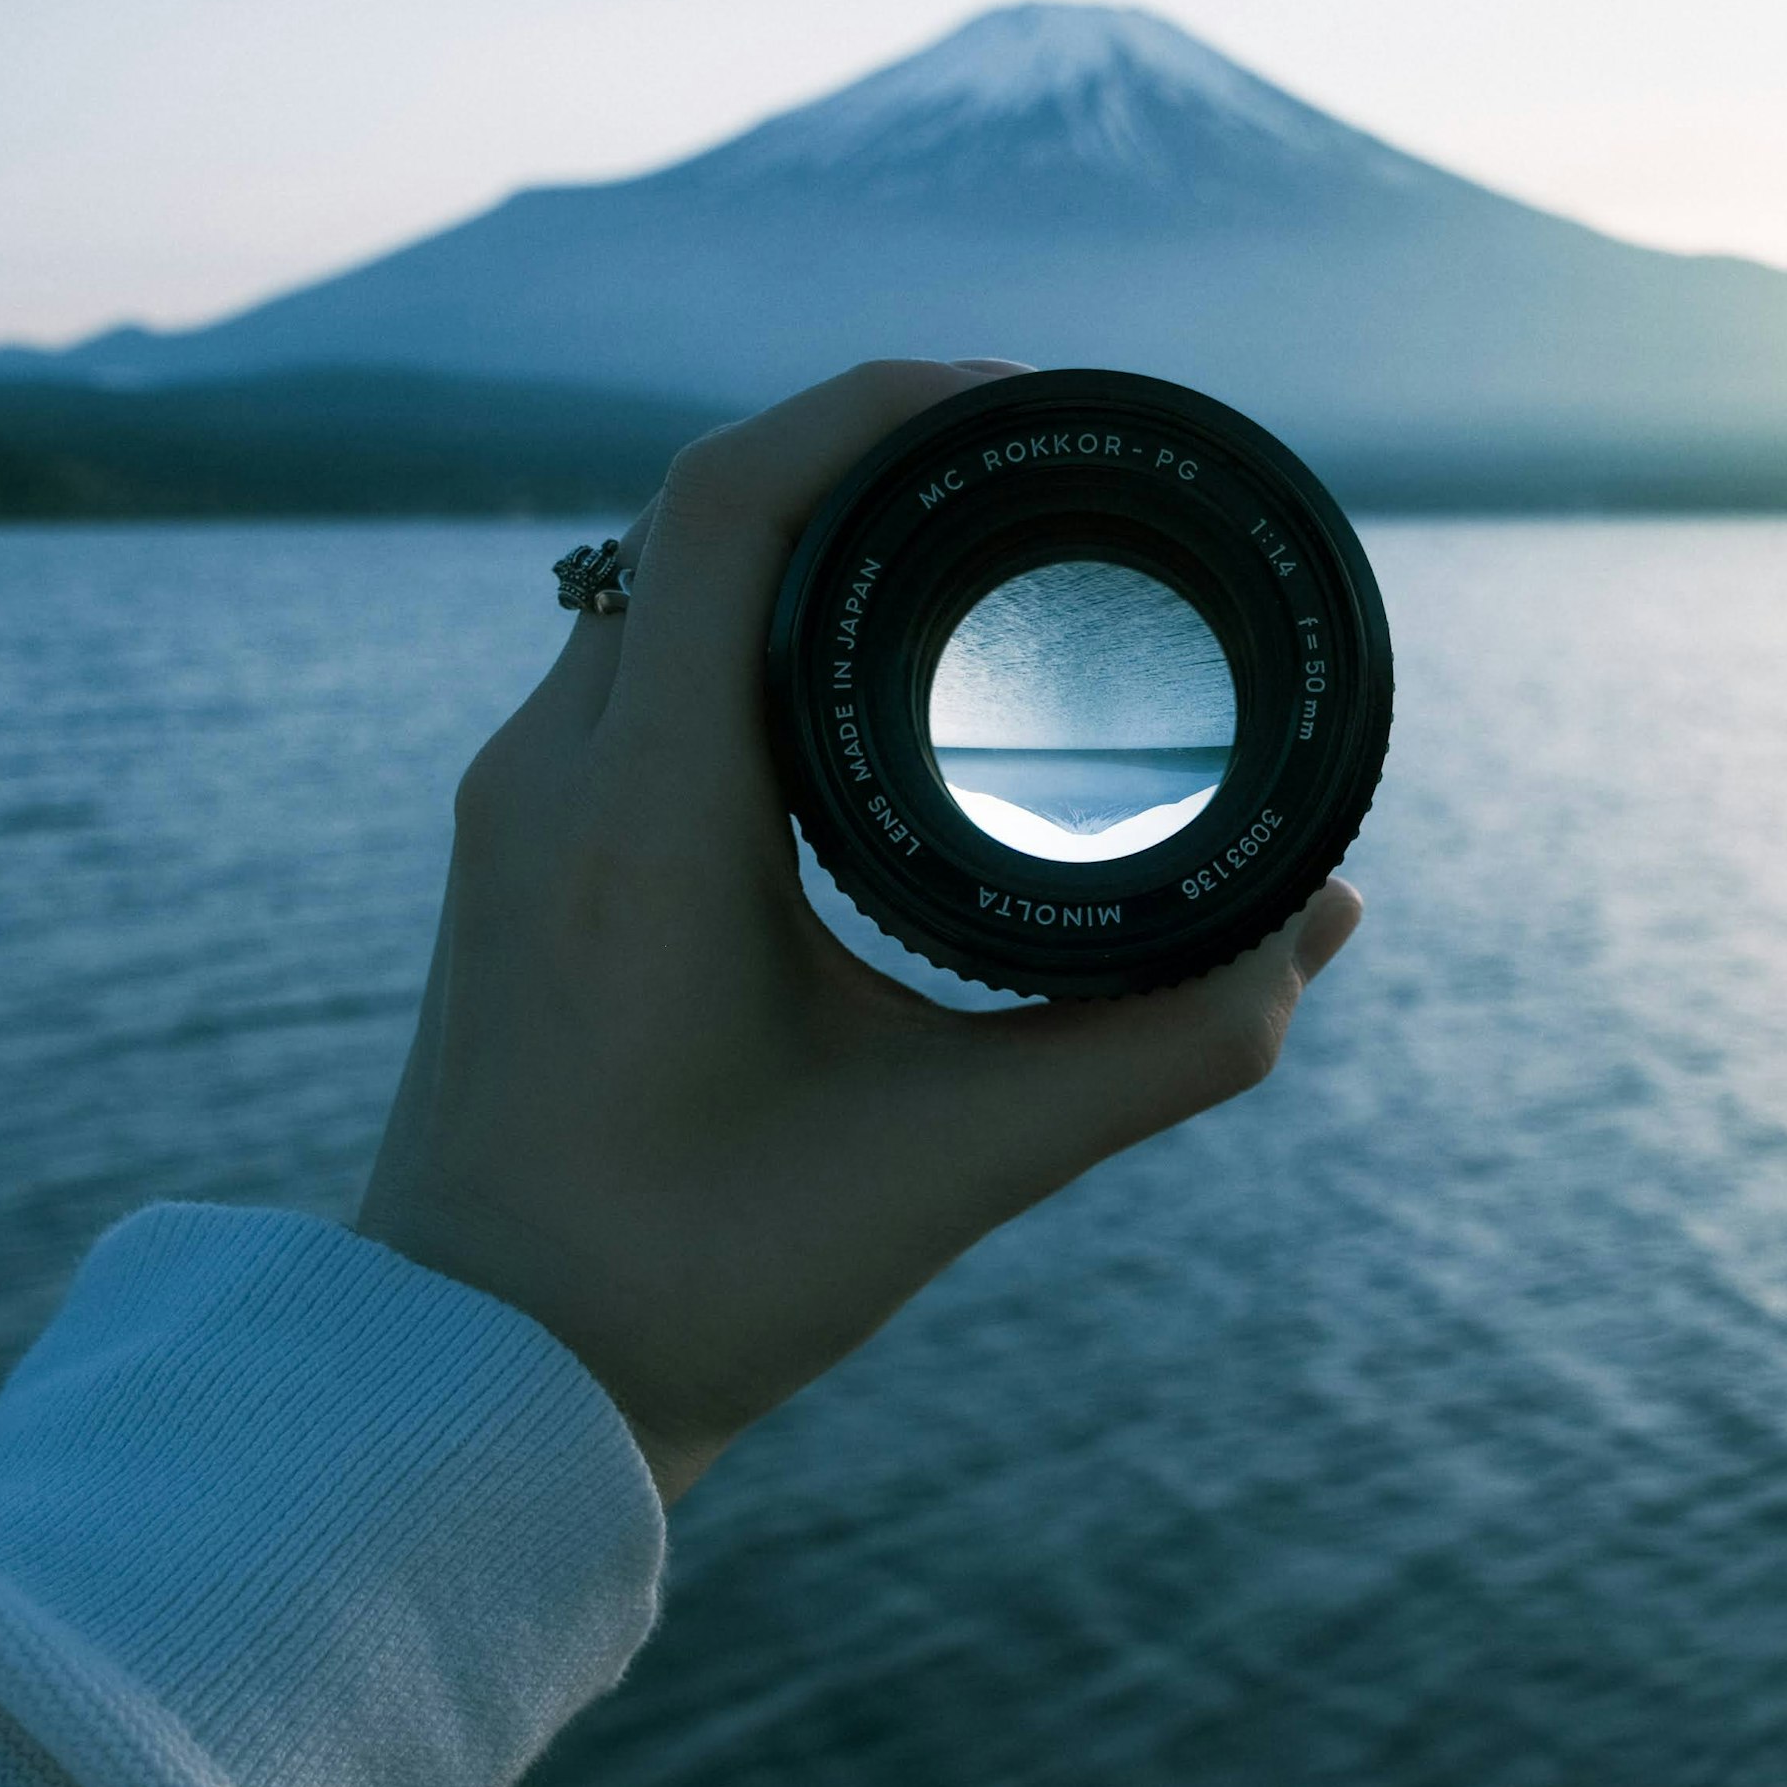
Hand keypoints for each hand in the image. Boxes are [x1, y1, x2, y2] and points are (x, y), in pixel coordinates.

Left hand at [355, 362, 1362, 1500]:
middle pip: (699, 518)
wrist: (472, 1387)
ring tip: (955, 553)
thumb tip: (1315, 934)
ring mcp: (515, 813)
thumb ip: (1156, 1055)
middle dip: (867, 460)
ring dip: (799, 544)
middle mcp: (554, 778)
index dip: (878, 408)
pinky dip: (744, 632)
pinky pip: (628, 670)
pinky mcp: (514, 857)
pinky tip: (844, 686)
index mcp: (645, 814)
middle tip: (1026, 472)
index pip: (734, 504)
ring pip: (654, 590)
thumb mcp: (952, 1168)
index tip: (1020, 399)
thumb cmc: (687, 1288)